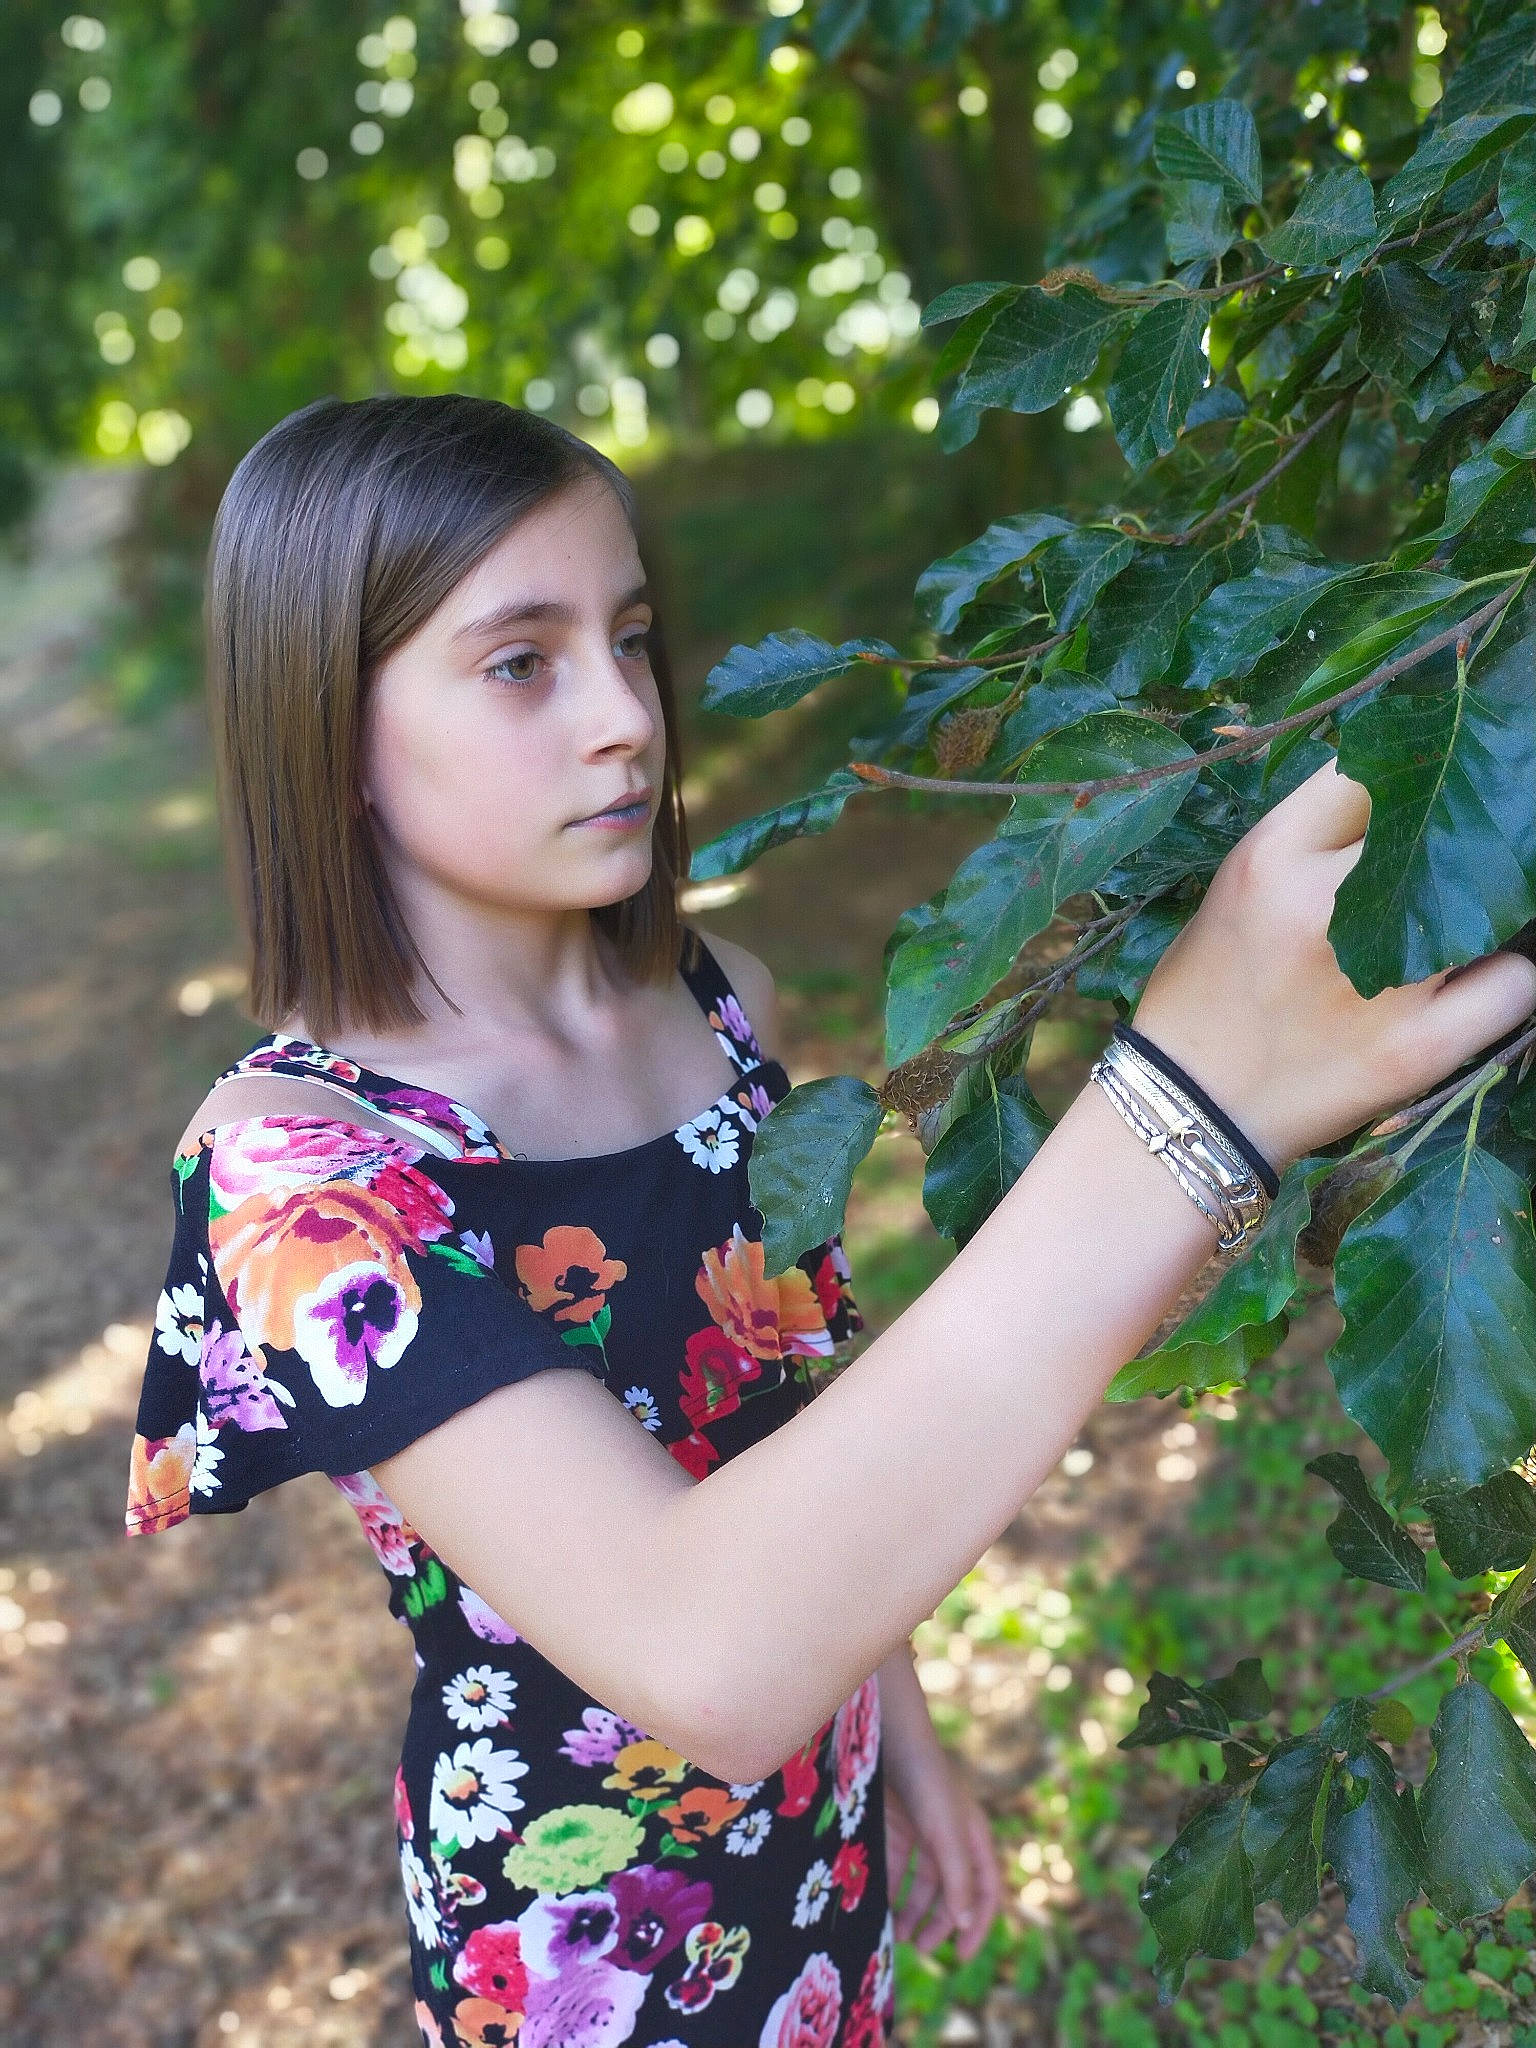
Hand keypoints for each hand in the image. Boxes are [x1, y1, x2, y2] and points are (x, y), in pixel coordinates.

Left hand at [884, 1753, 1002, 1962]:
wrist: (890, 1742)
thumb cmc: (928, 1785)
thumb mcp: (947, 1835)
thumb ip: (958, 1879)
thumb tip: (966, 1924)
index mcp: (975, 1840)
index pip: (986, 1892)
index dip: (977, 1925)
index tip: (959, 1956)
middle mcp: (951, 1840)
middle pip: (951, 1893)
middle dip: (937, 1923)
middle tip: (917, 1947)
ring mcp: (923, 1834)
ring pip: (921, 1885)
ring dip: (910, 1910)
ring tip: (894, 1934)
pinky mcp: (896, 1829)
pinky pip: (896, 1869)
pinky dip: (889, 1889)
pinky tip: (876, 1906)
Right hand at [1131, 755, 1535, 1170]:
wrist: (1186, 1113)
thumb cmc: (1206, 997)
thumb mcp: (1237, 891)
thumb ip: (1311, 840)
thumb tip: (1402, 792)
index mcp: (1269, 860)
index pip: (1370, 773)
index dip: (1396, 787)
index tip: (1402, 811)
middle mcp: (1323, 908)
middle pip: (1439, 826)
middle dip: (1444, 844)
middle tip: (1435, 874)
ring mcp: (1378, 980)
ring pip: (1496, 898)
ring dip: (1487, 907)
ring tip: (1451, 933)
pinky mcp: (1419, 1049)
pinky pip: (1516, 984)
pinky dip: (1506, 979)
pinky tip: (1472, 988)